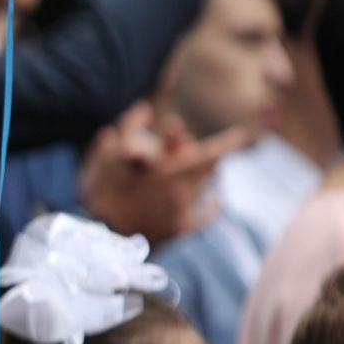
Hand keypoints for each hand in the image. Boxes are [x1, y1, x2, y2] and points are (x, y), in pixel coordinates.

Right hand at [79, 102, 246, 245]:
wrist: (101, 237)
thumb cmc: (104, 193)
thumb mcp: (108, 155)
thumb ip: (127, 128)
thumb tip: (143, 106)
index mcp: (166, 168)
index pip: (208, 152)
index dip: (227, 143)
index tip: (242, 135)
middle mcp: (179, 188)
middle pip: (209, 168)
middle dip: (216, 155)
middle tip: (223, 148)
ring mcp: (181, 209)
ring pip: (206, 188)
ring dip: (209, 176)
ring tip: (214, 171)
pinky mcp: (179, 229)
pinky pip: (204, 215)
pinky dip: (211, 205)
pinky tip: (214, 200)